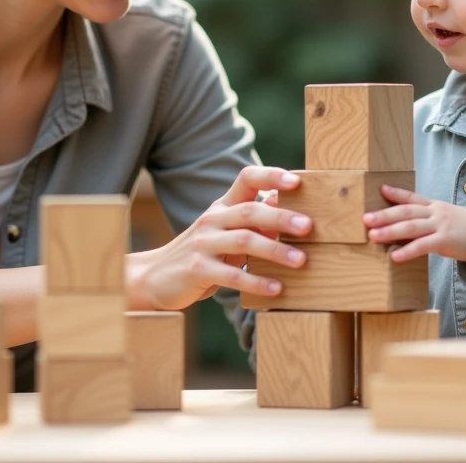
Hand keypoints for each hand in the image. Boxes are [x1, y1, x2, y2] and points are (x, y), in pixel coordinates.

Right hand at [127, 166, 310, 310]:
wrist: (155, 276)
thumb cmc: (203, 253)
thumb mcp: (225, 232)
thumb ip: (253, 220)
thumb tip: (286, 202)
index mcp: (221, 206)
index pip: (246, 178)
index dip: (270, 176)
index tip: (297, 181)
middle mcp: (212, 220)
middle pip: (249, 211)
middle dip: (281, 217)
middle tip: (309, 227)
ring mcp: (203, 244)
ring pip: (243, 241)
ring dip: (275, 251)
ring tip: (301, 261)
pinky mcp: (197, 270)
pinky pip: (231, 275)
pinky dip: (256, 282)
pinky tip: (276, 289)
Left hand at [363, 184, 465, 263]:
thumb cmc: (460, 227)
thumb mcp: (442, 216)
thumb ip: (424, 217)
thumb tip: (400, 223)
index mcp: (432, 205)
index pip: (411, 197)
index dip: (395, 193)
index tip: (380, 189)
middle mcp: (434, 212)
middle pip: (406, 212)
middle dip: (384, 215)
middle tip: (366, 219)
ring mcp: (440, 225)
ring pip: (411, 227)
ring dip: (390, 231)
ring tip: (373, 235)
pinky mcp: (445, 241)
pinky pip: (423, 246)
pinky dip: (407, 250)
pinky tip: (394, 256)